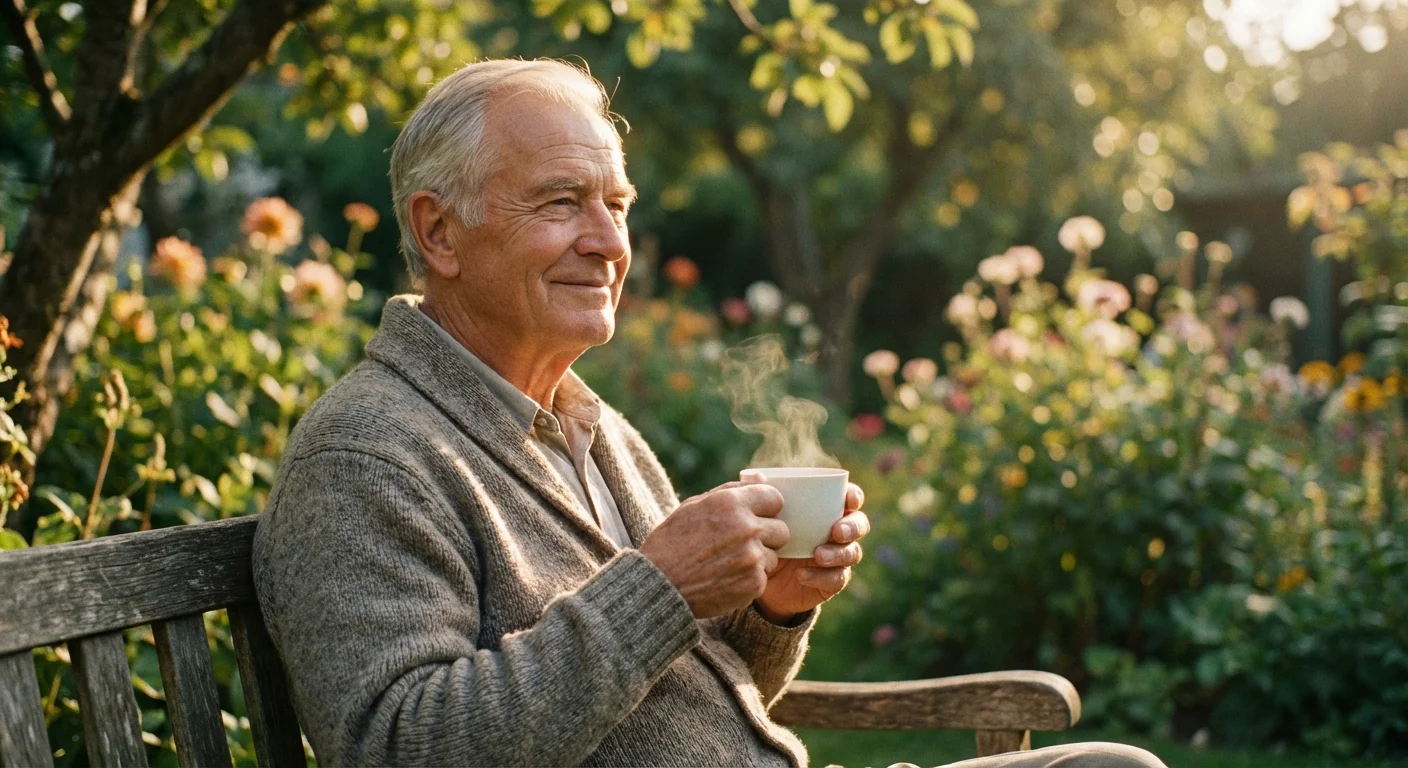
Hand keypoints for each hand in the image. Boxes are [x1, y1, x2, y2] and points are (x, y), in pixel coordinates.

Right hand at [638, 481, 788, 618]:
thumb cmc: (672, 542)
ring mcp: (752, 557)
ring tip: (729, 564)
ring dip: (757, 560)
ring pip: (773, 556)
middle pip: (782, 529)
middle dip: (766, 536)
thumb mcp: (694, 506)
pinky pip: (764, 578)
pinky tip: (726, 579)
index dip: (765, 509)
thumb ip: (732, 490)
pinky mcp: (754, 584)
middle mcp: (746, 528)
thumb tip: (762, 478)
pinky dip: (749, 580)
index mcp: (731, 503)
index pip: (775, 498)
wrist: (658, 586)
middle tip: (742, 544)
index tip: (755, 517)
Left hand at [752, 480, 868, 623]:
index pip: (851, 497)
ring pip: (853, 553)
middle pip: (859, 524)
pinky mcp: (831, 581)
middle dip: (852, 527)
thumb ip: (759, 493)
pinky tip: (802, 575)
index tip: (848, 500)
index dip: (854, 496)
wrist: (759, 574)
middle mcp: (837, 531)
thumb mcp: (761, 515)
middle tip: (836, 532)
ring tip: (818, 555)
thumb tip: (758, 475)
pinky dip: (821, 577)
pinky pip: (837, 579)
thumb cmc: (765, 535)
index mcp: (827, 508)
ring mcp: (837, 557)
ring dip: (839, 553)